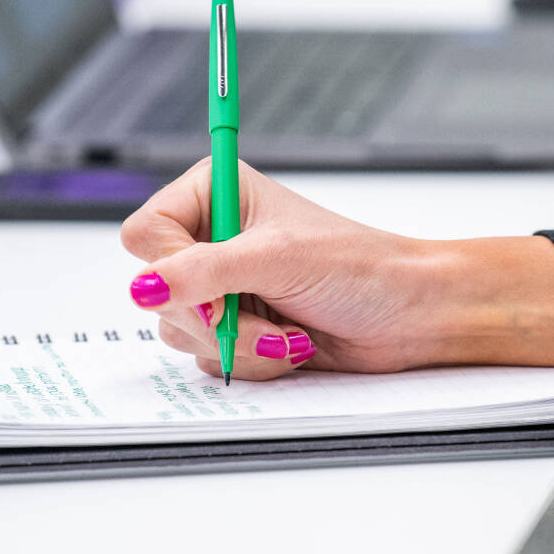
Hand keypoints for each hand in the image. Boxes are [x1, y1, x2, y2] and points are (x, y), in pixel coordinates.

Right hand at [120, 159, 553, 380]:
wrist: (409, 315)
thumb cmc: (360, 267)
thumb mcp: (277, 258)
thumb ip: (204, 271)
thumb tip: (144, 287)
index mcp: (214, 194)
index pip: (145, 233)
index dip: (169, 268)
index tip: (213, 288)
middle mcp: (212, 238)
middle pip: (155, 290)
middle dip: (212, 314)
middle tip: (257, 311)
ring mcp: (223, 288)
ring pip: (179, 331)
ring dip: (237, 341)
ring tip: (288, 327)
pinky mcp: (237, 330)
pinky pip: (208, 359)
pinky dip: (250, 360)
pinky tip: (290, 344)